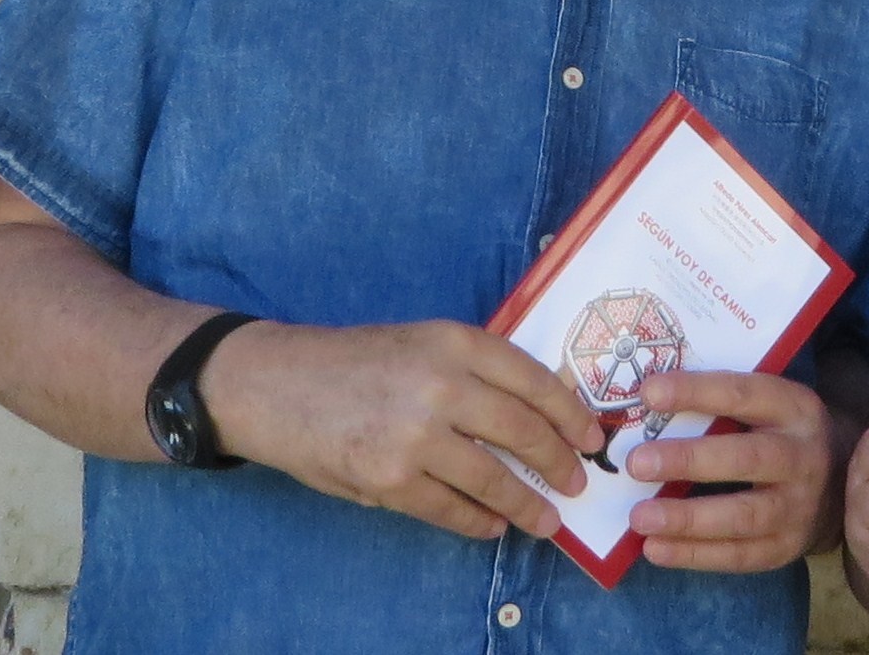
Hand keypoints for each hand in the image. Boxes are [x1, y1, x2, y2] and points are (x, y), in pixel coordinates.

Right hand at [201, 319, 599, 542]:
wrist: (276, 384)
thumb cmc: (356, 361)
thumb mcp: (423, 343)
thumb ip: (476, 370)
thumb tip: (542, 410)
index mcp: (456, 342)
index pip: (536, 380)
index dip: (571, 414)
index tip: (592, 437)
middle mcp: (442, 385)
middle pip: (524, 431)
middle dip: (558, 463)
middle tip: (576, 483)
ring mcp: (415, 435)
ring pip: (492, 478)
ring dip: (526, 505)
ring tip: (545, 520)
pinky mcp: (388, 478)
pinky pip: (449, 509)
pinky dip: (477, 522)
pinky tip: (492, 526)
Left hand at [625, 369, 832, 571]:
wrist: (839, 484)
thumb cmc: (780, 434)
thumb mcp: (769, 406)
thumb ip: (721, 403)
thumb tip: (645, 403)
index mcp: (795, 408)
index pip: (743, 395)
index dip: (696, 393)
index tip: (648, 394)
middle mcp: (803, 457)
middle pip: (746, 458)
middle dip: (689, 461)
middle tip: (638, 463)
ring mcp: (799, 507)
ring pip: (743, 515)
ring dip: (687, 518)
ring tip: (639, 517)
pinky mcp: (786, 547)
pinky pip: (738, 555)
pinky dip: (694, 554)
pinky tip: (654, 548)